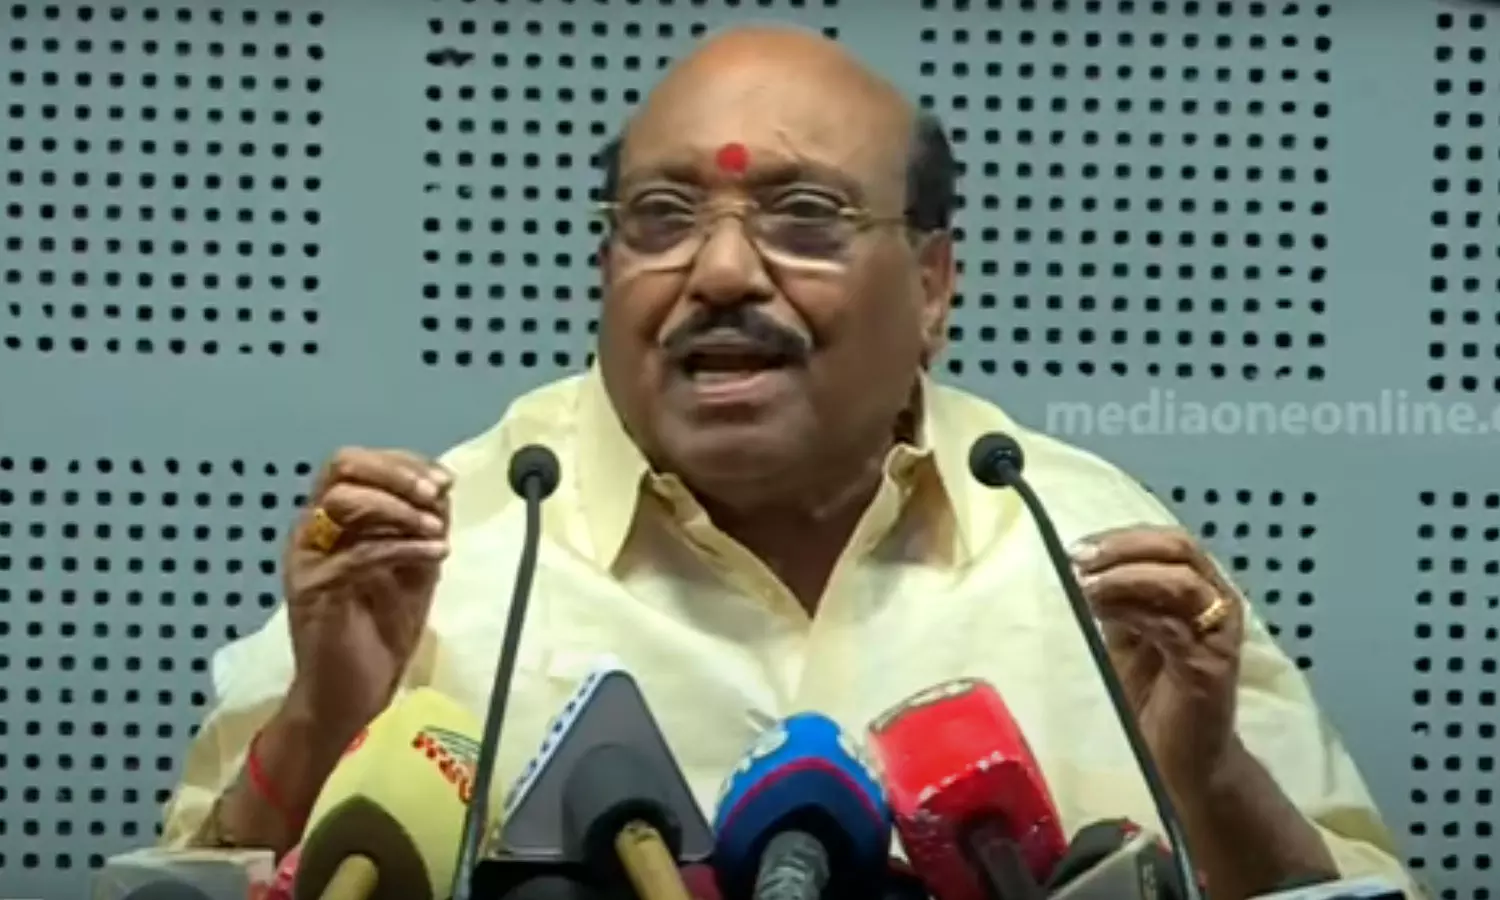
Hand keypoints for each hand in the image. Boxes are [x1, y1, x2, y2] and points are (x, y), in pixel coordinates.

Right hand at [282, 448, 452, 736]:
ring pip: (344, 501)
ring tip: (437, 532)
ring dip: (400, 508)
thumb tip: (442, 488)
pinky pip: (358, 552)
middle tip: (436, 494)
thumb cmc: (378, 632)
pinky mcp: (312, 589)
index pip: (356, 463)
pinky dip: (403, 547)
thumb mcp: (414, 567)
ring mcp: (307, 557)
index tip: (444, 480)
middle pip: (341, 466)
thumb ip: (422, 525)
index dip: (403, 462)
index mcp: (333, 519)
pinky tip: (437, 554)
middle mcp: (312, 529)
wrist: (350, 695)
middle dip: (395, 473)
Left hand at [1069, 525, 1244, 793]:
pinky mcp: (1210, 666)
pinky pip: (1173, 625)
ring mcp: (1218, 634)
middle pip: (1180, 549)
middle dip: (1125, 547)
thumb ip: (1116, 600)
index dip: (1122, 537)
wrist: (1181, 759)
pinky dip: (1133, 611)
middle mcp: (1217, 602)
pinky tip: (1101, 612)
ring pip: (1179, 582)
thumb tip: (1080, 565)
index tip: (1077, 546)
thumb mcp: (1126, 636)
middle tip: (1081, 558)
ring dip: (1125, 576)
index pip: (1167, 541)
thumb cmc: (1153, 698)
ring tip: (1085, 585)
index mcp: (1198, 589)